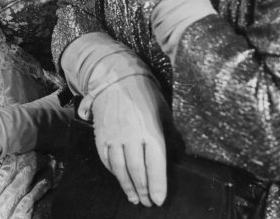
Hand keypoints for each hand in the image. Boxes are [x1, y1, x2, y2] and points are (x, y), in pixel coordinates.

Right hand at [91, 74, 169, 206]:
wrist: (115, 77)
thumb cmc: (144, 94)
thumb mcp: (164, 111)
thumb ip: (170, 134)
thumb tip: (179, 154)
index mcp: (150, 130)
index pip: (155, 165)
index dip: (157, 185)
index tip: (159, 200)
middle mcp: (131, 135)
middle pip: (137, 170)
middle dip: (144, 190)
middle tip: (148, 203)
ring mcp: (113, 136)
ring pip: (119, 168)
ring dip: (127, 186)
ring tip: (134, 198)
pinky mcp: (100, 134)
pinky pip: (106, 158)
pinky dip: (113, 171)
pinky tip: (119, 178)